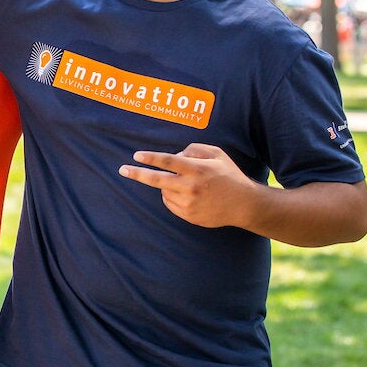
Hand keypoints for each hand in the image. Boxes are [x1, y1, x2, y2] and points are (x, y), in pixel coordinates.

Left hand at [119, 143, 257, 228]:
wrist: (244, 205)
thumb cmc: (228, 175)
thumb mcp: (216, 154)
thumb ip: (193, 149)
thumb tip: (173, 156)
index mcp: (197, 169)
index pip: (168, 161)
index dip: (150, 158)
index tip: (136, 155)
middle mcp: (191, 187)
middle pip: (157, 180)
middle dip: (137, 174)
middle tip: (122, 169)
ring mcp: (189, 203)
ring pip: (164, 191)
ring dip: (167, 185)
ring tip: (185, 184)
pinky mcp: (189, 216)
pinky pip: (170, 204)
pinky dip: (172, 196)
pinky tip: (188, 195)